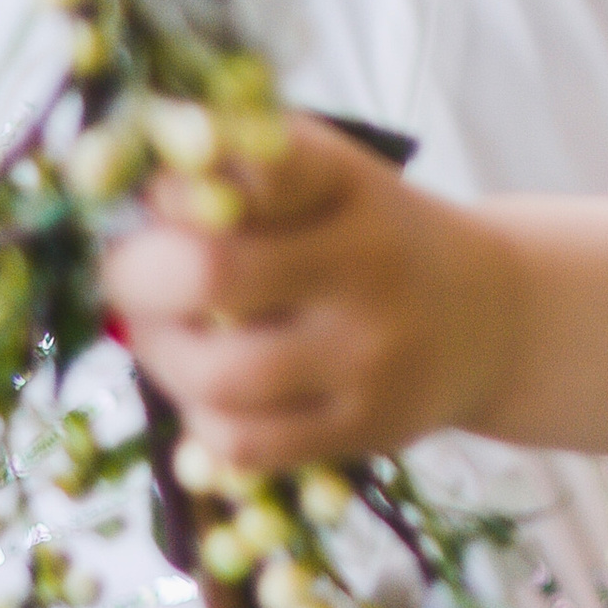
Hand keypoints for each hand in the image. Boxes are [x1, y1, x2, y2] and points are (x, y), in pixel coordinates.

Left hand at [105, 118, 524, 470]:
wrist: (492, 317)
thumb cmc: (374, 236)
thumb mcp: (328, 176)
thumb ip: (237, 166)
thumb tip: (115, 182)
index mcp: (348, 183)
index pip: (251, 164)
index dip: (176, 181)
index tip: (160, 196)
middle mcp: (366, 264)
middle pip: (212, 275)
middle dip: (137, 277)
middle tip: (130, 276)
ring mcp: (369, 355)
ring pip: (218, 375)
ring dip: (162, 356)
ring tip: (165, 337)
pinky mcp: (366, 427)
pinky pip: (245, 443)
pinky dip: (202, 420)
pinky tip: (211, 393)